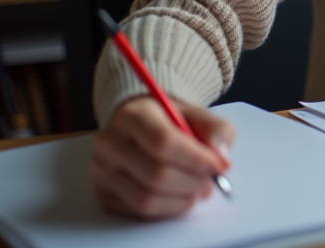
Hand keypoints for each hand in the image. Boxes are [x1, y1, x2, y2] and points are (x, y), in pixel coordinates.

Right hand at [91, 95, 234, 218]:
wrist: (143, 123)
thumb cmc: (172, 119)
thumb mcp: (199, 114)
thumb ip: (217, 131)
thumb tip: (222, 159)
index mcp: (132, 115)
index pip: (163, 143)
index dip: (195, 159)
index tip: (218, 165)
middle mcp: (110, 142)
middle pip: (156, 175)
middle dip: (192, 182)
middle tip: (212, 182)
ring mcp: (102, 169)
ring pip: (145, 198)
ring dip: (181, 199)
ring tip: (199, 190)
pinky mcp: (103, 191)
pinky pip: (137, 210)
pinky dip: (167, 208)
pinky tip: (180, 195)